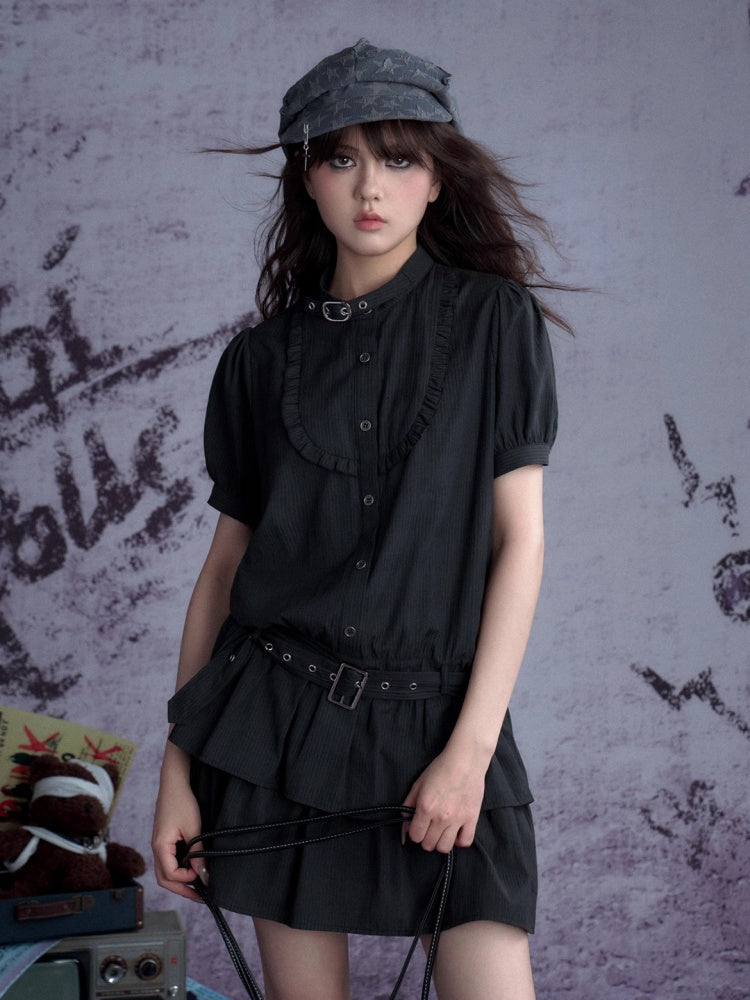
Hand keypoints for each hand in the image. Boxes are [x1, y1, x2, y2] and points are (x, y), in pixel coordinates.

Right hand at [151, 777, 206, 901]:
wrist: (174, 783)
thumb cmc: (182, 802)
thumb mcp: (194, 828)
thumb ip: (198, 853)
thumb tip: (204, 874)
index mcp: (160, 846)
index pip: (170, 874)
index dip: (186, 880)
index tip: (202, 875)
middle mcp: (156, 848)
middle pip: (164, 879)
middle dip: (181, 889)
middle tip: (200, 896)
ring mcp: (159, 844)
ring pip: (165, 872)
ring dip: (180, 881)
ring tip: (197, 886)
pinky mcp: (164, 840)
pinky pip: (168, 861)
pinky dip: (179, 869)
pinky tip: (192, 869)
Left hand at [401, 746, 486, 852]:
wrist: (465, 760)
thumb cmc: (441, 769)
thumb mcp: (418, 785)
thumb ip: (407, 807)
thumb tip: (404, 829)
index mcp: (426, 807)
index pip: (415, 836)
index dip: (414, 832)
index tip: (418, 826)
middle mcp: (441, 816)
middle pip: (428, 844)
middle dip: (425, 838)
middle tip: (429, 827)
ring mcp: (458, 819)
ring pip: (444, 847)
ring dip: (440, 841)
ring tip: (441, 831)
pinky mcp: (472, 818)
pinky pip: (465, 842)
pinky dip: (459, 840)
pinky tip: (456, 831)